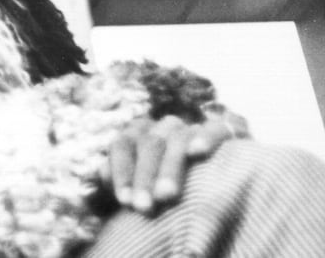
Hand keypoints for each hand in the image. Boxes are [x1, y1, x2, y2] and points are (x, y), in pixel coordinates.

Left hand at [101, 110, 243, 212]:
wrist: (219, 176)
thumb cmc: (168, 184)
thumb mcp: (143, 182)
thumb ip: (121, 176)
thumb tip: (103, 173)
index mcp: (139, 133)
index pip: (123, 144)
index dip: (122, 171)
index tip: (125, 201)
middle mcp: (163, 125)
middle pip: (149, 144)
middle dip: (144, 177)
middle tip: (144, 207)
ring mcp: (193, 126)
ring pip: (177, 139)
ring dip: (170, 167)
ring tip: (166, 194)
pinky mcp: (227, 129)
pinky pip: (217, 128)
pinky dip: (206, 137)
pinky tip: (199, 151)